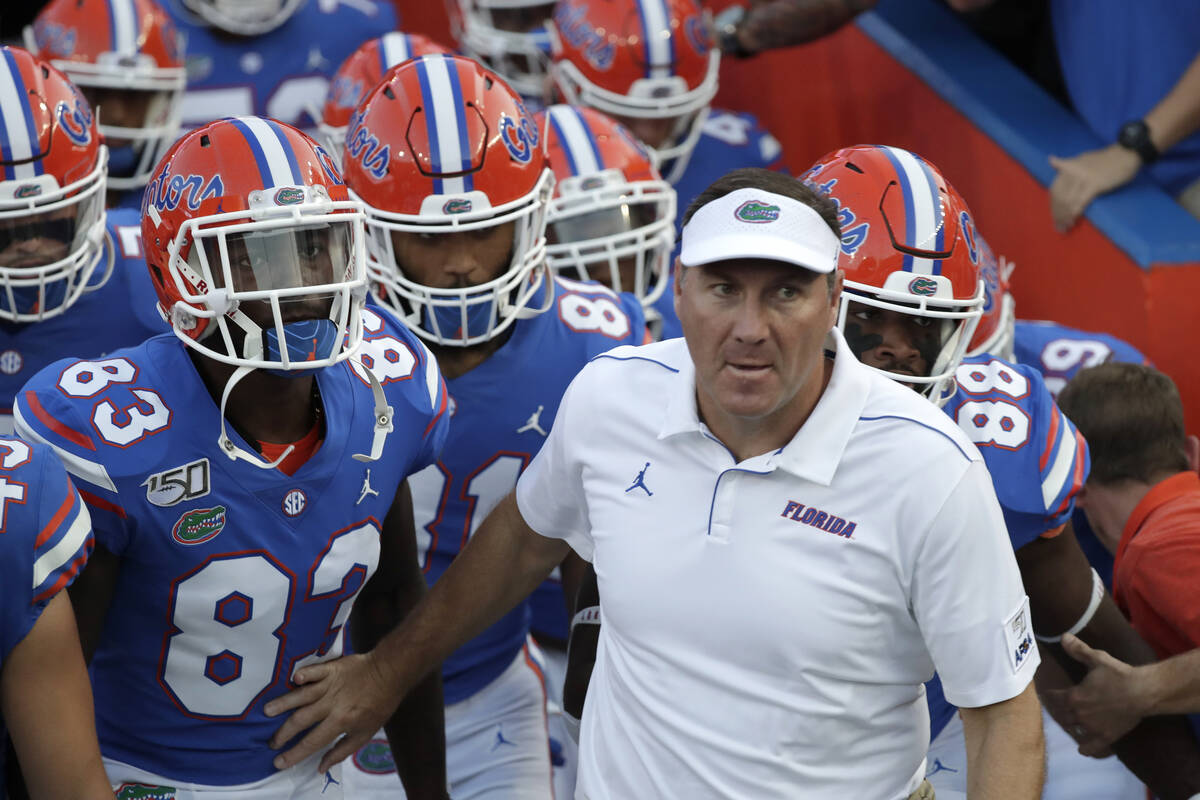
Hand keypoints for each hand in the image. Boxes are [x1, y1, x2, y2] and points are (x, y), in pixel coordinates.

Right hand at [264, 652, 403, 772]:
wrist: (390, 673)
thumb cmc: (379, 705)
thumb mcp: (365, 733)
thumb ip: (342, 751)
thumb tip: (321, 767)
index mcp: (340, 721)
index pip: (312, 742)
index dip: (294, 754)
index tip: (279, 762)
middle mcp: (332, 704)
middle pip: (301, 720)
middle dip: (284, 733)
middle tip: (271, 742)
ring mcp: (330, 685)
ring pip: (302, 695)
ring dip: (284, 703)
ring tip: (267, 711)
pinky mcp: (331, 668)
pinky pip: (314, 671)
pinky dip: (304, 674)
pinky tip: (293, 678)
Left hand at [1048, 145, 1141, 231]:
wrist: (1126, 152)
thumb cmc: (1106, 158)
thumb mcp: (1082, 158)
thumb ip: (1066, 163)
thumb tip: (1051, 161)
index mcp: (1068, 167)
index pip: (1055, 190)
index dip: (1053, 205)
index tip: (1055, 217)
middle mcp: (1072, 172)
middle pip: (1059, 197)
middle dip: (1058, 214)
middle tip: (1059, 227)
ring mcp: (1083, 178)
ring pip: (1068, 200)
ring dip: (1065, 216)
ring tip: (1065, 227)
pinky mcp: (1095, 183)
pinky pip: (1081, 200)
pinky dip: (1075, 211)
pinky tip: (1073, 219)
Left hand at [1057, 633, 1149, 754]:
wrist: (1143, 692)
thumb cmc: (1118, 674)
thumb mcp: (1097, 659)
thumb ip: (1078, 650)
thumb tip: (1063, 636)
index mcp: (1074, 697)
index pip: (1054, 698)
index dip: (1049, 695)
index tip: (1047, 694)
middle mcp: (1080, 714)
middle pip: (1062, 715)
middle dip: (1058, 710)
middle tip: (1057, 708)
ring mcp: (1092, 727)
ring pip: (1073, 729)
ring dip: (1070, 726)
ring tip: (1069, 722)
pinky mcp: (1107, 737)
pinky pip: (1092, 747)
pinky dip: (1086, 749)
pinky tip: (1082, 749)